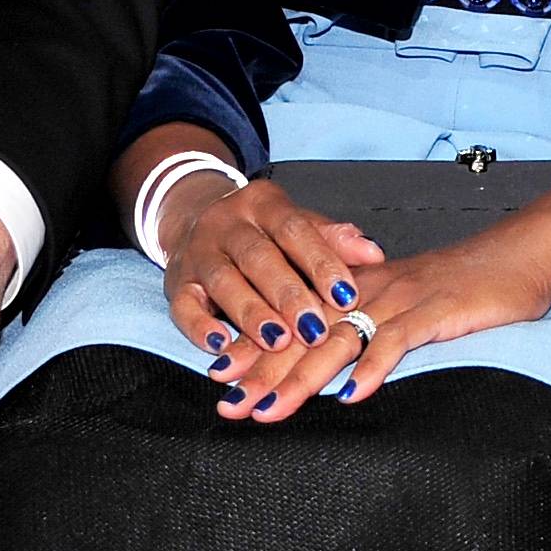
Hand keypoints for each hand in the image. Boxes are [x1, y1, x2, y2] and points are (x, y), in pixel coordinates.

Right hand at [157, 176, 386, 418]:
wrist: (194, 218)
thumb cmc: (263, 233)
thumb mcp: (298, 226)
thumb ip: (333, 240)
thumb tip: (374, 253)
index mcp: (263, 204)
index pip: (295, 229)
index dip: (322, 263)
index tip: (349, 296)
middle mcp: (227, 223)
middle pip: (259, 257)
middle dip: (289, 296)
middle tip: (316, 329)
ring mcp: (198, 252)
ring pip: (223, 281)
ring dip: (251, 314)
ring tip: (278, 341)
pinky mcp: (176, 283)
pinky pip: (183, 305)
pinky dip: (198, 327)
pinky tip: (220, 346)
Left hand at [232, 226, 550, 424]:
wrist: (519, 255)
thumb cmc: (465, 288)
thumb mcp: (407, 305)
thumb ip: (370, 328)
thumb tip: (335, 367)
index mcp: (358, 290)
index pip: (296, 320)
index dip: (257, 348)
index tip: (220, 376)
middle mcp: (370, 292)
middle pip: (305, 333)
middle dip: (262, 370)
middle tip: (227, 403)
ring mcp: (402, 300)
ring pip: (340, 339)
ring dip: (302, 377)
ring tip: (269, 409)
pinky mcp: (436, 311)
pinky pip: (398, 340)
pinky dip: (374, 367)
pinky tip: (353, 395)